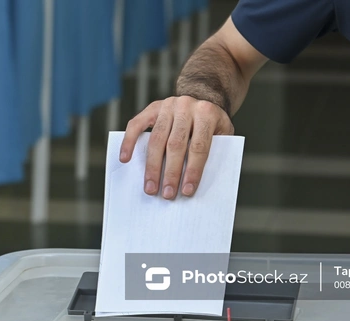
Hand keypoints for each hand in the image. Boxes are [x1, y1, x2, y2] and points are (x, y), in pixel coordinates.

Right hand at [119, 96, 233, 198]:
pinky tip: (125, 159)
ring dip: (152, 166)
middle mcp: (186, 107)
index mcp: (207, 114)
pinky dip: (129, 142)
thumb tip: (196, 182)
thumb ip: (215, 152)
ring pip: (156, 139)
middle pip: (175, 144)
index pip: (199, 147)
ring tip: (150, 187)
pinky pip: (136, 124)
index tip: (187, 191)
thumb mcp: (223, 134)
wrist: (203, 96)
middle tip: (167, 194)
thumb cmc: (213, 124)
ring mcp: (168, 106)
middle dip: (170, 172)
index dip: (193, 171)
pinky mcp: (153, 107)